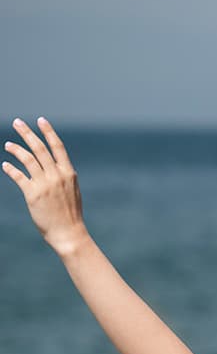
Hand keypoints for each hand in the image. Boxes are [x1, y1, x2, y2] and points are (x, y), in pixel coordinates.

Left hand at [3, 117, 88, 254]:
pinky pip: (19, 176)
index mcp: (68, 173)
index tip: (40, 120)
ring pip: (28, 159)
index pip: (58, 147)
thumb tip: (55, 166)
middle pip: (39, 148)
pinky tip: (5, 165)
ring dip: (16, 149)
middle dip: (27, 133)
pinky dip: (11, 169)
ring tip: (8, 145)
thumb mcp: (72, 191)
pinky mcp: (33, 194)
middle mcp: (57, 176)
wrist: (68, 233)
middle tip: (17, 122)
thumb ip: (63, 177)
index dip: (48, 132)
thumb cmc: (70, 214)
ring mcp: (45, 184)